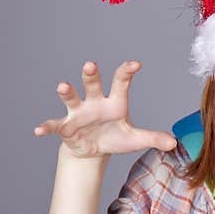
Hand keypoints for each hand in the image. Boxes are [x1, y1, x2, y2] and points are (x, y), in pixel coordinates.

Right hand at [33, 61, 176, 158]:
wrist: (94, 149)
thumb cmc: (115, 137)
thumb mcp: (136, 139)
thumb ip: (154, 138)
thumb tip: (175, 143)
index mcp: (114, 102)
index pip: (121, 83)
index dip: (127, 72)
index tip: (135, 64)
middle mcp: (95, 102)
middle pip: (92, 84)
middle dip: (91, 75)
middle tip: (91, 64)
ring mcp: (78, 113)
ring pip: (72, 98)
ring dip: (67, 92)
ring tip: (63, 85)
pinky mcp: (66, 126)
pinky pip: (55, 125)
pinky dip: (47, 127)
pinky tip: (39, 130)